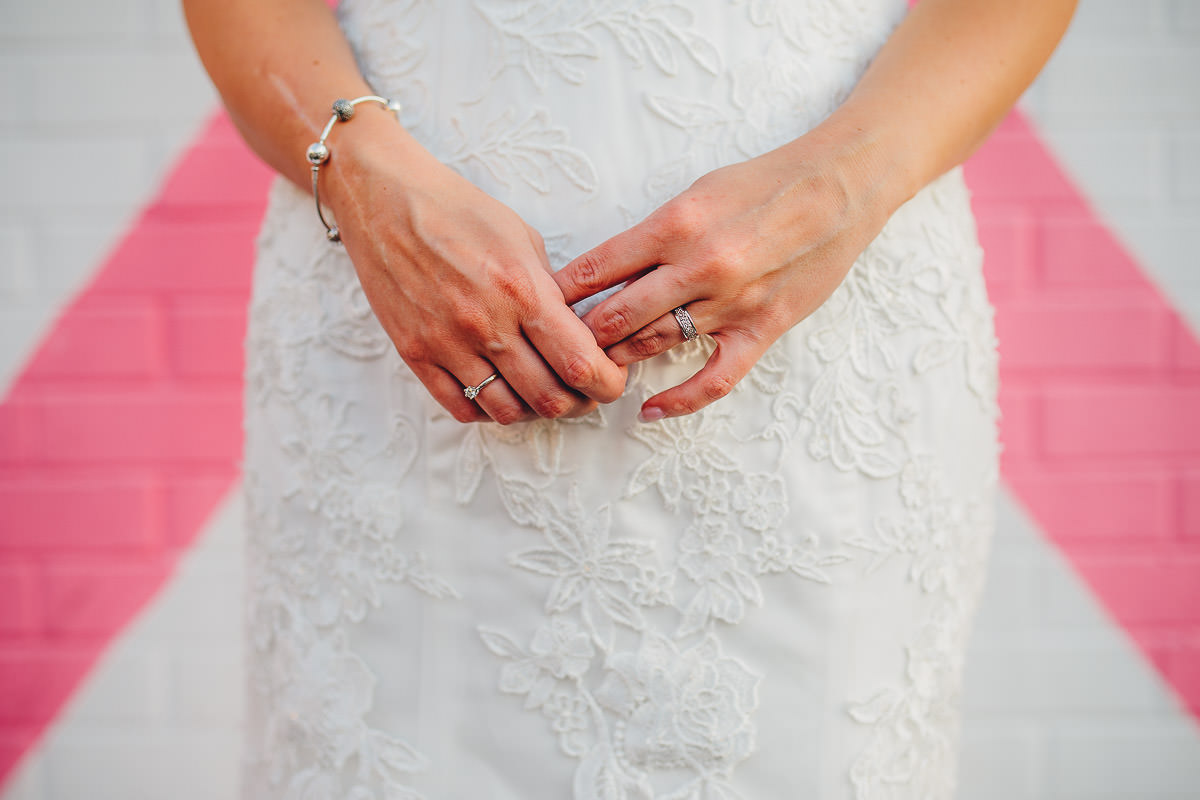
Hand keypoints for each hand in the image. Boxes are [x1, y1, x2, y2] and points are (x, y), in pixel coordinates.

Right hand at [326, 115, 625, 423]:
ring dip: (535, 411)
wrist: (384, 199)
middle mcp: (486, 324)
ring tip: (543, 394)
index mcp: (521, 290)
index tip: (612, 381)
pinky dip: (488, 410)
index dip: (607, 383)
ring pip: (507, 410)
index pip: (579, 363)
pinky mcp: (415, 354)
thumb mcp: (522, 239)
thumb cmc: (458, 211)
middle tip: (585, 393)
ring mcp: (446, 343)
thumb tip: (577, 332)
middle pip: (549, 397)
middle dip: (579, 402)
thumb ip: (550, 291)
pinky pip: (460, 407)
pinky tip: (500, 394)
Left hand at [554, 135, 892, 421]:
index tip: (536, 310)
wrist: (840, 187)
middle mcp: (699, 266)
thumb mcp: (696, 191)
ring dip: (618, 360)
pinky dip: (679, 400)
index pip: (597, 269)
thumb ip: (652, 234)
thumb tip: (606, 271)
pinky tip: (649, 410)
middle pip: (617, 315)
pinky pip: (715, 379)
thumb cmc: (764, 183)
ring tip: (590, 371)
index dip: (560, 295)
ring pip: (655, 344)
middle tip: (554, 349)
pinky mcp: (763, 328)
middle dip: (581, 335)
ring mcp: (732, 302)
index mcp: (674, 224)